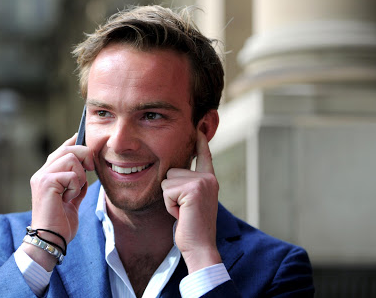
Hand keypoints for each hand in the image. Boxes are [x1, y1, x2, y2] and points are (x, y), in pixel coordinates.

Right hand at [25, 134, 93, 269]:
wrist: (51, 240)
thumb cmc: (60, 224)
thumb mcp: (72, 200)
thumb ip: (76, 185)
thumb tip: (86, 172)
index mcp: (47, 175)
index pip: (61, 150)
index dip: (73, 141)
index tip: (82, 136)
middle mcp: (42, 173)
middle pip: (68, 149)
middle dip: (85, 156)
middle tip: (91, 170)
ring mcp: (42, 177)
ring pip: (71, 158)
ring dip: (80, 176)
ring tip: (74, 191)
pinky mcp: (46, 183)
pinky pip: (71, 175)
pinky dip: (76, 187)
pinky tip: (68, 199)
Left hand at [161, 130, 220, 272]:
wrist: (200, 247)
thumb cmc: (191, 227)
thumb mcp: (192, 202)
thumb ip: (189, 186)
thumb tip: (174, 174)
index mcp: (209, 180)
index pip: (203, 155)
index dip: (199, 142)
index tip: (198, 128)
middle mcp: (208, 178)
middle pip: (172, 171)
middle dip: (171, 191)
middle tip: (184, 209)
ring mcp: (202, 182)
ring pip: (167, 180)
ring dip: (169, 199)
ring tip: (183, 212)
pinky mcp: (193, 189)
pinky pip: (166, 190)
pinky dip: (169, 205)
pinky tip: (181, 214)